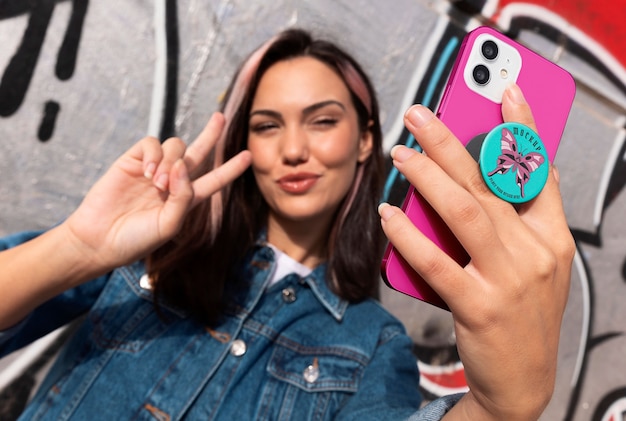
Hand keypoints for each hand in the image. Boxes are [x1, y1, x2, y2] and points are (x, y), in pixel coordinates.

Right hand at [64, 112, 250, 270]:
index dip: (231, 168)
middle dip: (210, 134)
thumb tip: (184, 165)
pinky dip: (154, 155)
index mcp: (186, 199)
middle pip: (198, 152)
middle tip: (220, 117)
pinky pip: (151, 144)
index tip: (249, 155)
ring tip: (158, 184)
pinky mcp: (132, 161)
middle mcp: (173, 181)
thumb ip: (183, 197)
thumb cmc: (135, 240)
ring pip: (175, 146)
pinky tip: (147, 172)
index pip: (214, 180)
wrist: (99, 240)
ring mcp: (152, 170)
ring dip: (171, 161)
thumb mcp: (168, 225)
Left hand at [379, 84, 573, 419]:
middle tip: (420, 115)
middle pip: (490, 183)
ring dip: (428, 177)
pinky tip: (389, 214)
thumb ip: (514, 222)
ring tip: (401, 154)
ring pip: (464, 213)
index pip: (538, 171)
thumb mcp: (533, 265)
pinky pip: (436, 262)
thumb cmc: (521, 316)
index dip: (523, 128)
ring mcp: (508, 280)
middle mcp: (534, 253)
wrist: (523, 383)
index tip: (505, 91)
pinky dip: (409, 235)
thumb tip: (477, 177)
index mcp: (552, 238)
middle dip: (453, 142)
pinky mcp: (478, 307)